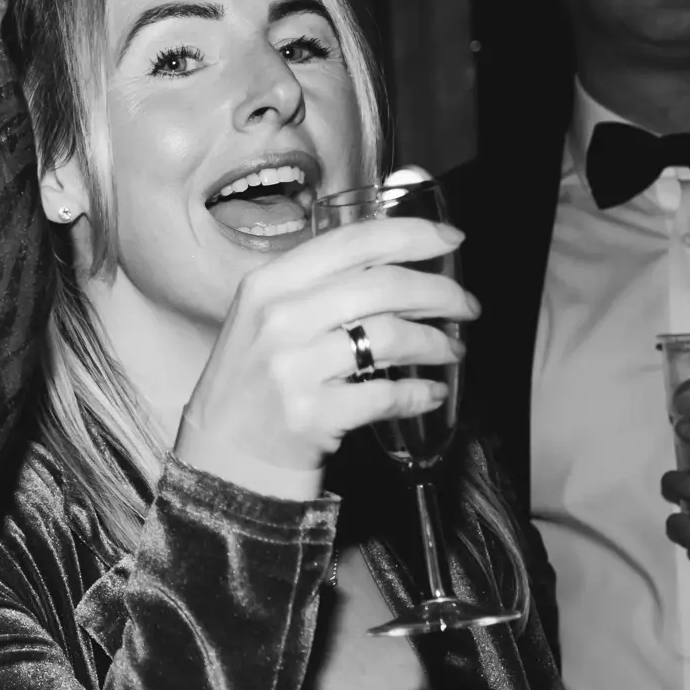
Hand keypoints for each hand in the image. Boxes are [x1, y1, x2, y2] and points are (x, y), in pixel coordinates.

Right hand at [166, 218, 474, 498]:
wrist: (223, 455)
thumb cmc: (255, 380)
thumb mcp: (266, 317)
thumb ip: (318, 285)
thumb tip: (399, 262)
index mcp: (269, 283)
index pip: (353, 241)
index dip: (413, 234)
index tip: (452, 240)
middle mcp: (279, 318)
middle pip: (383, 285)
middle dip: (441, 291)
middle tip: (467, 305)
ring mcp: (293, 368)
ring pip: (391, 336)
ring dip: (436, 341)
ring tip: (452, 349)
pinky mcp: (312, 415)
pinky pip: (388, 395)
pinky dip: (421, 393)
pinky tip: (432, 393)